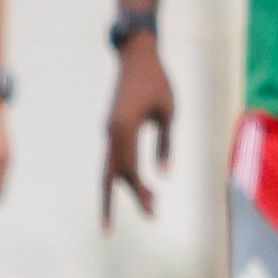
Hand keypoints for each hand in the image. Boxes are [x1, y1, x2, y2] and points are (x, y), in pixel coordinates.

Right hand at [102, 35, 175, 225]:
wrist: (136, 57)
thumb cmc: (158, 82)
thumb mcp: (168, 112)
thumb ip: (166, 144)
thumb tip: (164, 175)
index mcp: (124, 127)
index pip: (130, 169)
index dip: (141, 191)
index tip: (155, 207)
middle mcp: (111, 131)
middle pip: (114, 174)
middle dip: (129, 197)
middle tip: (150, 218)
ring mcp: (109, 130)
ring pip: (108, 168)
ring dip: (116, 192)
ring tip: (110, 221)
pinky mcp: (111, 129)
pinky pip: (112, 158)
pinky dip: (117, 175)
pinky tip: (127, 189)